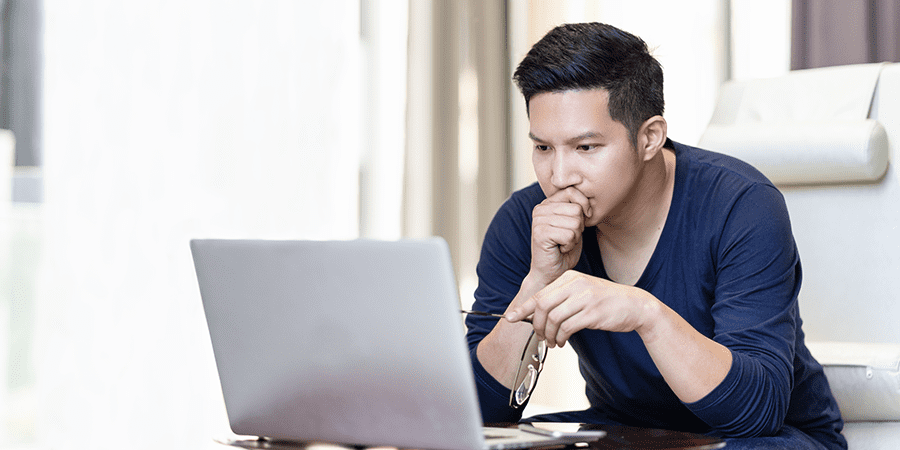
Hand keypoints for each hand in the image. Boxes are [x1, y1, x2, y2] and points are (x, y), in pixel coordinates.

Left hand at [507, 270, 655, 347]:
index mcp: (570, 277)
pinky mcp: (593, 313)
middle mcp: (576, 284)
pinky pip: (567, 327)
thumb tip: (536, 313)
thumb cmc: (605, 301)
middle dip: (537, 325)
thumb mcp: (581, 292)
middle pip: (543, 306)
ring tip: (554, 342)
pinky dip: (561, 337)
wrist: (635, 305)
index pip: (540, 294)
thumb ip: (561, 298)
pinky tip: (563, 341)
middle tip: (541, 336)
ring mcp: (585, 297)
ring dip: (549, 335)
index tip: (511, 318)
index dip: (523, 308)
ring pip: (553, 318)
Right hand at [530, 187, 590, 285]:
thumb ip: (577, 208)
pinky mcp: (540, 234)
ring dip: (574, 237)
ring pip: (575, 223)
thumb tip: (588, 200)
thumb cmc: (564, 249)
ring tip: (563, 243)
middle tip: (567, 237)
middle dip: (579, 227)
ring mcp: (538, 221)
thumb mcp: (574, 224)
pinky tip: (560, 249)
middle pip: (576, 209)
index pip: (571, 191)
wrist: (551, 272)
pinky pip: (569, 235)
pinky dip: (569, 245)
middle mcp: (540, 209)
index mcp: (547, 203)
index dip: (584, 205)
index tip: (583, 219)